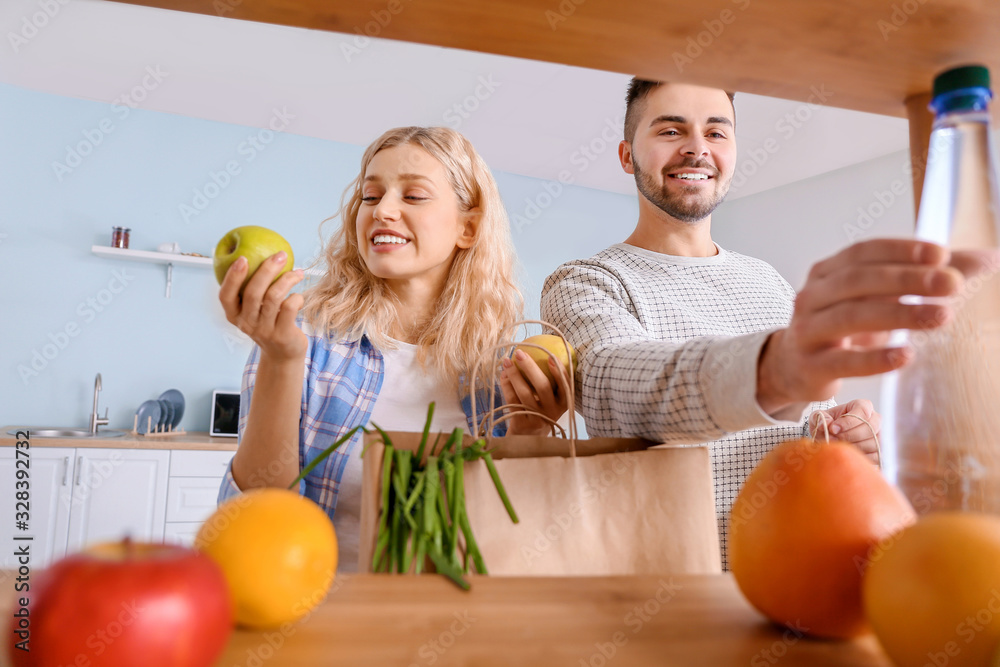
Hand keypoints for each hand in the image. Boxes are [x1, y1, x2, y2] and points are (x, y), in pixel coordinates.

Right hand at [219, 251, 306, 361]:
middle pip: (253, 292)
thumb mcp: (254, 309)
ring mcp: (264, 330)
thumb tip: (261, 253)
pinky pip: (290, 308)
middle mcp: (246, 323)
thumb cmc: (269, 322)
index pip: (226, 295)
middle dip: (267, 270)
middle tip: (280, 255)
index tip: (242, 258)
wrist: (283, 354)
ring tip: (298, 272)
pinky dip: (296, 297)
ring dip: (287, 280)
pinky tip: (299, 295)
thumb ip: (252, 288)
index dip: (232, 277)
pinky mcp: (282, 334)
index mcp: (234, 315)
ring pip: (274, 298)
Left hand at [499, 350, 570, 435]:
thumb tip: (538, 350)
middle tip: (520, 353)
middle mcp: (552, 411)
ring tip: (506, 362)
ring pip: (525, 393)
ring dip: (514, 375)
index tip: (551, 356)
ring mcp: (537, 418)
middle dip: (531, 367)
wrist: (529, 438)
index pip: (566, 386)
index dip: (559, 371)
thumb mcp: (551, 400)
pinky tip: (503, 375)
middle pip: (543, 387)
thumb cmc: (541, 410)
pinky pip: (512, 401)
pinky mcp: (522, 423)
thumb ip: (550, 380)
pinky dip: (506, 386)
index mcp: (563, 403)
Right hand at [758, 239, 962, 412]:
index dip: (901, 251)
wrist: (791, 365)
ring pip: (851, 317)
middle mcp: (811, 296)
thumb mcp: (877, 298)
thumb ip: (927, 278)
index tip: (941, 255)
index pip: (863, 252)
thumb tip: (988, 259)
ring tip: (940, 316)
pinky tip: (906, 355)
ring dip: (898, 315)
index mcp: (827, 272)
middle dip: (906, 280)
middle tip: (951, 285)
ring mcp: (807, 331)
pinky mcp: (810, 365)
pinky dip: (874, 359)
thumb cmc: (843, 327)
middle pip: (858, 281)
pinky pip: (843, 360)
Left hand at [809, 399, 881, 463]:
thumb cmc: (827, 423)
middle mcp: (875, 419)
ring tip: (837, 446)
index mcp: (862, 406)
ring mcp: (879, 435)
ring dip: (853, 446)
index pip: (863, 411)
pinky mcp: (879, 450)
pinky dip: (860, 456)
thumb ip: (820, 417)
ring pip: (873, 442)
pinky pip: (875, 455)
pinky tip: (847, 453)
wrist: (830, 437)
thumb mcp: (819, 416)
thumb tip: (826, 424)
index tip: (833, 428)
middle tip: (832, 439)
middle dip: (849, 435)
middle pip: (870, 428)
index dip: (848, 421)